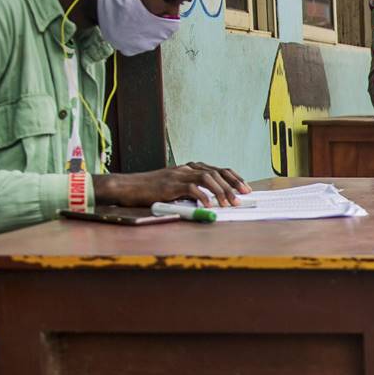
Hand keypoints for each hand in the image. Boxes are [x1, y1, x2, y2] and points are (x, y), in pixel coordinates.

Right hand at [94, 162, 248, 207]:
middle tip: (243, 197)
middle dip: (232, 185)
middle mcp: (186, 168)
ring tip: (229, 204)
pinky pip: (191, 188)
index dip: (234, 177)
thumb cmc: (151, 190)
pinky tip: (209, 206)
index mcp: (189, 168)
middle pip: (216, 172)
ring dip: (221, 191)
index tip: (245, 188)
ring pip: (207, 178)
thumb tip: (212, 201)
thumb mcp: (175, 188)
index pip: (218, 169)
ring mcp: (178, 175)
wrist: (128, 187)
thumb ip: (192, 191)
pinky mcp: (170, 184)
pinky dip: (203, 197)